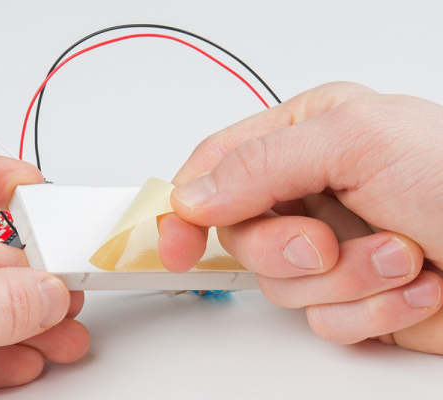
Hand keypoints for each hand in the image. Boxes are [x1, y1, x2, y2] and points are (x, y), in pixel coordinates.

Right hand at [158, 82, 442, 352]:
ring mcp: (330, 248)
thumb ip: (261, 164)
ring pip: (280, 284)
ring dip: (342, 280)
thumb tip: (193, 197)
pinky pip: (322, 319)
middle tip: (323, 244)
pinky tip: (413, 287)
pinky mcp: (350, 296)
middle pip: (240, 235)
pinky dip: (367, 310)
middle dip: (283, 249)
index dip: (185, 206)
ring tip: (398, 256)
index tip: (174, 242)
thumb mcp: (356, 143)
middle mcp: (311, 192)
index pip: (216, 167)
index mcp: (305, 136)